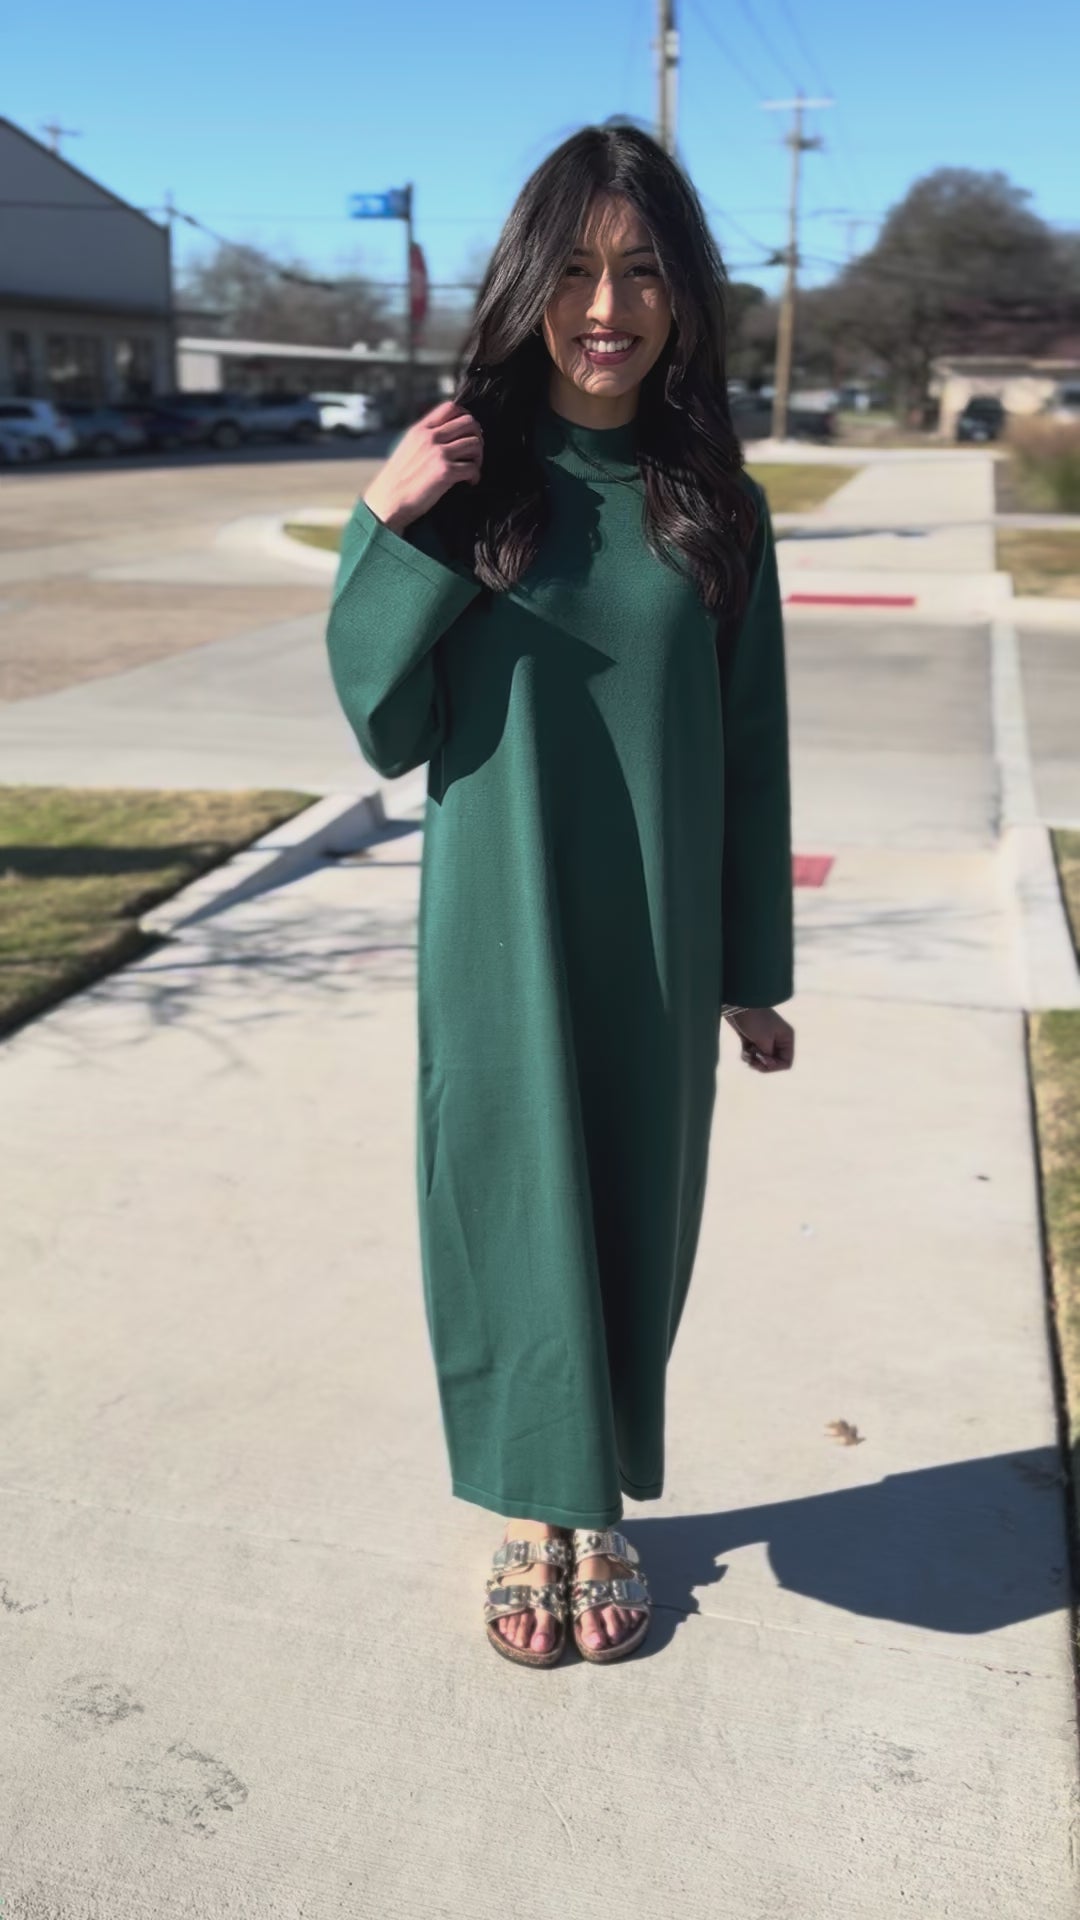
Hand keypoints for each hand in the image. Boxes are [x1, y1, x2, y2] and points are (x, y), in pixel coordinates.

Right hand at [363, 399, 482, 533]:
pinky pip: (473, 468)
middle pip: (469, 422)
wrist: (388, 501)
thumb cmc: (397, 480)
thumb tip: (447, 435)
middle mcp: (431, 437)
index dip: (465, 417)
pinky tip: (469, 482)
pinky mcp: (445, 472)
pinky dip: (475, 476)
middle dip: (477, 436)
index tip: (468, 432)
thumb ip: (425, 437)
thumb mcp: (407, 447)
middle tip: (474, 452)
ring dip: (478, 457)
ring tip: (472, 468)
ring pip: (474, 444)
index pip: (450, 407)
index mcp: (421, 429)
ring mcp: (439, 453)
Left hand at [724, 1006, 793, 1072]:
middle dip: (762, 1064)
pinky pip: (753, 1056)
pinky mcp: (753, 1039)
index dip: (774, 1066)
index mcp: (786, 1038)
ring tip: (747, 1054)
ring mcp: (765, 1040)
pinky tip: (743, 1051)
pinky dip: (748, 1056)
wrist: (737, 1004)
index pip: (786, 1062)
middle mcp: (778, 1040)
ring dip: (753, 1061)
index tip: (763, 1060)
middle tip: (752, 1061)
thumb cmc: (754, 1019)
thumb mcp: (764, 1040)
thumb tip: (768, 1065)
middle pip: (773, 1063)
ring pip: (762, 1061)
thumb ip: (768, 1056)